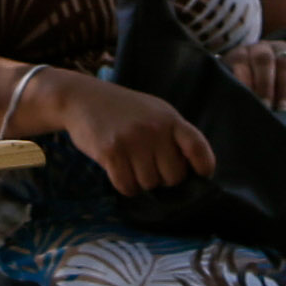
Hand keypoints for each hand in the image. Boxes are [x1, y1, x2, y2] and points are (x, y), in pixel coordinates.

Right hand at [44, 70, 220, 195]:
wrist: (82, 98)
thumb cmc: (122, 110)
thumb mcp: (154, 112)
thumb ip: (173, 135)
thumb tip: (191, 171)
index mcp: (170, 118)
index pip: (197, 147)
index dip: (203, 167)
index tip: (200, 175)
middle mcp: (154, 129)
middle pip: (174, 177)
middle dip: (163, 179)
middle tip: (149, 166)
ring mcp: (132, 140)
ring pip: (149, 184)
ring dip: (141, 182)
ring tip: (130, 163)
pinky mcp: (111, 152)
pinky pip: (127, 186)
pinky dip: (125, 185)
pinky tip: (119, 170)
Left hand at [227, 38, 285, 110]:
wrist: (275, 74)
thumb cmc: (250, 89)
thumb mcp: (238, 87)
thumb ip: (234, 94)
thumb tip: (231, 112)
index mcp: (241, 54)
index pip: (240, 61)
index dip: (244, 80)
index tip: (247, 101)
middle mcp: (262, 48)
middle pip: (264, 60)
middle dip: (266, 86)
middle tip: (269, 108)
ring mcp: (284, 48)